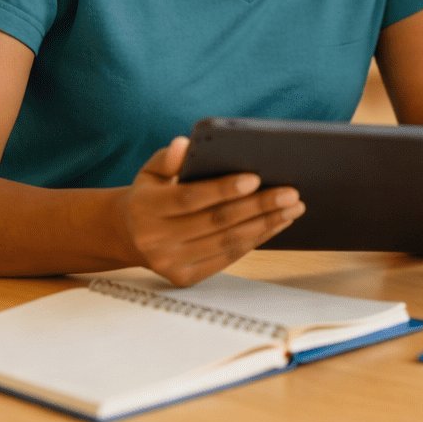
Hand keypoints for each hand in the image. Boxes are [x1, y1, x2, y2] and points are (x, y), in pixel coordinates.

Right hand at [115, 136, 305, 286]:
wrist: (130, 234)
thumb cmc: (151, 195)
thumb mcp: (152, 171)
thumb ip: (170, 157)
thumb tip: (186, 144)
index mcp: (145, 208)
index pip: (189, 198)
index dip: (223, 189)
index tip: (255, 178)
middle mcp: (154, 240)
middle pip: (215, 222)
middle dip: (258, 206)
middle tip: (290, 193)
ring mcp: (170, 262)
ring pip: (226, 242)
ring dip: (265, 225)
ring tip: (292, 208)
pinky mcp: (185, 277)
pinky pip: (227, 257)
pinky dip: (255, 240)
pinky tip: (275, 224)